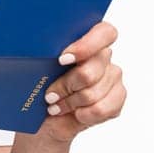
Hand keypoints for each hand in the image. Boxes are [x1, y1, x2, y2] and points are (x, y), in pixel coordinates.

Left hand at [35, 21, 124, 143]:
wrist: (45, 119)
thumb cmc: (39, 88)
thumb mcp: (36, 68)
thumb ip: (44, 55)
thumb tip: (38, 50)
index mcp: (86, 38)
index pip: (103, 33)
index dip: (86, 46)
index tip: (62, 60)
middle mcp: (103, 56)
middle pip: (90, 71)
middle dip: (66, 87)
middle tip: (50, 95)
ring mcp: (112, 76)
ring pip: (93, 93)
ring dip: (70, 103)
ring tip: (57, 105)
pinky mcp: (117, 99)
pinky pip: (102, 108)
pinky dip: (84, 114)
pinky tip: (75, 113)